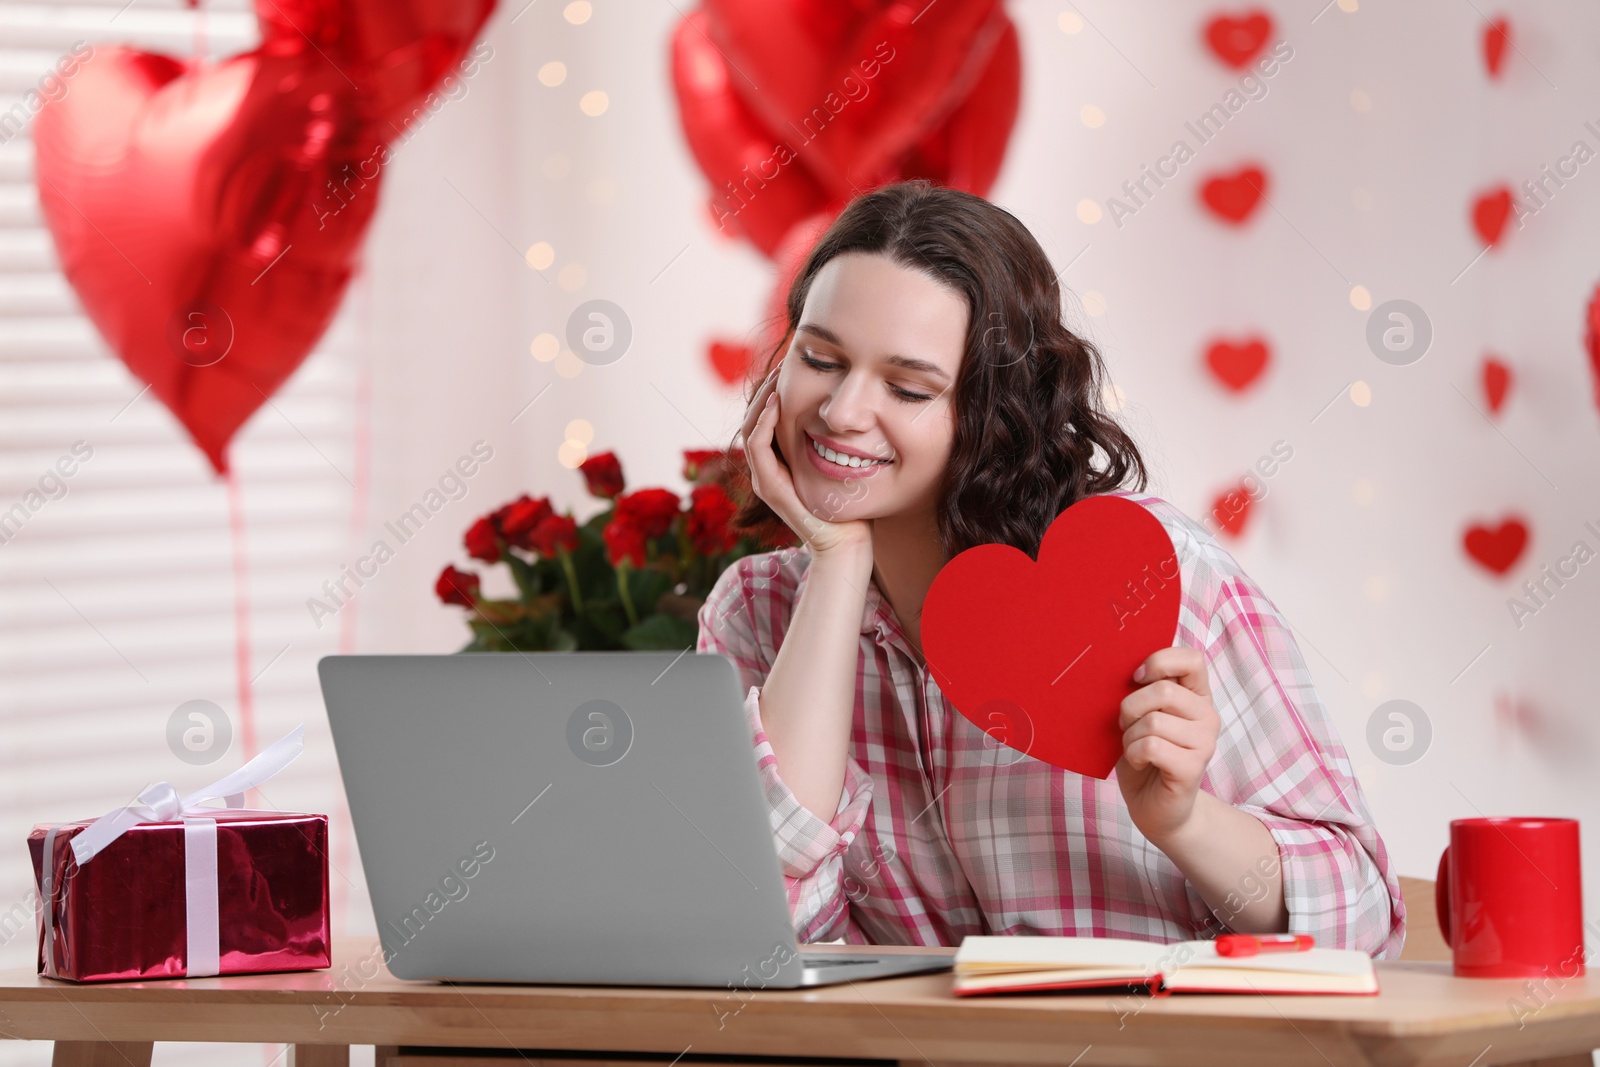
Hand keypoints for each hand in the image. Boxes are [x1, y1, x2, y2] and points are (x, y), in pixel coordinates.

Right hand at [739, 366, 872, 558]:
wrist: (849, 539)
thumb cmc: (850, 502)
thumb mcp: (842, 458)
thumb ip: (835, 436)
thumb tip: (847, 406)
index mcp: (780, 461)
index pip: (765, 418)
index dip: (772, 391)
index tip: (789, 367)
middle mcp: (767, 469)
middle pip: (753, 419)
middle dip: (765, 389)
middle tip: (781, 365)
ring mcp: (765, 479)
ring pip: (749, 429)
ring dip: (761, 400)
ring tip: (777, 378)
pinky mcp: (770, 488)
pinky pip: (756, 448)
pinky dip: (763, 423)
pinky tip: (777, 403)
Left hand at [1114, 645, 1220, 845]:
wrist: (1154, 807)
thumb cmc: (1144, 755)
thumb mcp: (1142, 716)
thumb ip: (1145, 691)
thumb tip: (1129, 671)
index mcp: (1197, 696)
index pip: (1192, 658)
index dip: (1160, 661)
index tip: (1136, 678)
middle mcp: (1208, 716)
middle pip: (1163, 690)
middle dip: (1131, 708)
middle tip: (1127, 726)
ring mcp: (1205, 743)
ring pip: (1153, 721)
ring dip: (1130, 737)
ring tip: (1135, 748)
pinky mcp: (1192, 768)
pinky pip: (1150, 746)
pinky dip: (1134, 754)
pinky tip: (1140, 762)